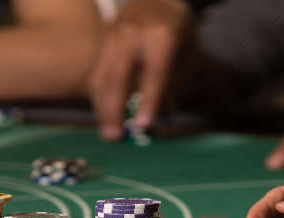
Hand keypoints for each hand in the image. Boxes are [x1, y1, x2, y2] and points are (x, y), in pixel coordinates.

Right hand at [87, 0, 194, 140]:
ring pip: (100, 76)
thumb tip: (159, 119)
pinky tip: (104, 116)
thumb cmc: (178, 34)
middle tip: (114, 137)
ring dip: (101, 108)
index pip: (154, 72)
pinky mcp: (101, 43)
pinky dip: (98, 98)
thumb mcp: (187, 56)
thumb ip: (174, 86)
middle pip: (118, 75)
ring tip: (107, 133)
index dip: (148, 100)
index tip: (143, 124)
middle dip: (114, 109)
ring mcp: (113, 36)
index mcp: (162, 34)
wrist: (156, 0)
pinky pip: (96, 73)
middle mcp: (133, 34)